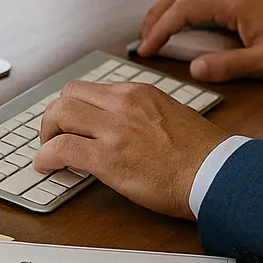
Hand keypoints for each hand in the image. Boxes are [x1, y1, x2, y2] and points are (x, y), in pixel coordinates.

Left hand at [34, 81, 227, 219]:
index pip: (91, 89)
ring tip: (47, 151)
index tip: (70, 122)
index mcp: (139, 93)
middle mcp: (123, 103)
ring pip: (60, 114)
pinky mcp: (108, 158)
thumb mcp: (171, 116)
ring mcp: (114, 129)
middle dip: (54, 116)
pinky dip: (46, 157)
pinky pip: (62, 149)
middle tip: (54, 135)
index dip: (74, 107)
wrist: (215, 174)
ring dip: (47, 133)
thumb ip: (143, 115)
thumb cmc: (202, 153)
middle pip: (68, 95)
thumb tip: (124, 129)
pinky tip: (46, 166)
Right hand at [136, 0, 262, 82]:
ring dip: (167, 8)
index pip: (182, 10)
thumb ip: (229, 65)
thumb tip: (194, 69)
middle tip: (143, 41)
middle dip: (155, 15)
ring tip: (156, 33)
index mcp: (233, 0)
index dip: (159, 30)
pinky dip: (183, 6)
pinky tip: (182, 24)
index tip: (146, 50)